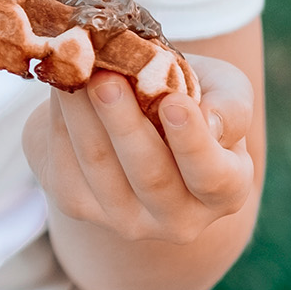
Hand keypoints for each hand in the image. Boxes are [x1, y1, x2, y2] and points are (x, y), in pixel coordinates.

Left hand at [23, 54, 256, 244]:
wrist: (131, 114)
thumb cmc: (188, 98)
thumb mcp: (223, 90)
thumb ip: (230, 104)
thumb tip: (209, 119)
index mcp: (227, 189)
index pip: (213, 176)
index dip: (193, 143)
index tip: (174, 103)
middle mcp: (180, 218)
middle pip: (149, 175)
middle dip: (124, 124)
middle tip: (105, 79)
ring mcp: (126, 218)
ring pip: (99, 166)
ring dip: (83, 114)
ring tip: (77, 71)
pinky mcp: (78, 205)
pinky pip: (65, 163)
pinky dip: (60, 119)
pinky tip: (62, 86)